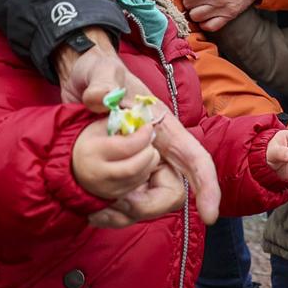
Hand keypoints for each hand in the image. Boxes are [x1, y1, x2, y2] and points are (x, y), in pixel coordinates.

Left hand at [56, 31, 221, 222]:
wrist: (78, 80)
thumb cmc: (99, 72)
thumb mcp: (100, 72)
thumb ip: (102, 83)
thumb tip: (99, 98)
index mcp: (161, 127)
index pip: (194, 158)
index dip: (206, 185)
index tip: (209, 215)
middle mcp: (155, 149)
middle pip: (172, 191)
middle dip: (149, 204)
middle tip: (118, 203)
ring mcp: (137, 163)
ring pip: (147, 201)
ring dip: (127, 210)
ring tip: (97, 208)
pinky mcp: (118, 173)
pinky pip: (126, 203)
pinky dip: (112, 212)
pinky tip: (92, 211)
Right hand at [70, 117, 163, 200]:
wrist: (74, 167)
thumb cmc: (91, 141)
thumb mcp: (99, 125)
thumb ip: (120, 120)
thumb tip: (142, 119)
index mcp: (92, 151)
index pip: (125, 147)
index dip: (142, 136)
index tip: (149, 127)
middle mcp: (98, 174)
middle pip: (134, 167)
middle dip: (148, 152)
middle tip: (150, 141)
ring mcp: (106, 188)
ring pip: (139, 177)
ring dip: (149, 162)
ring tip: (147, 150)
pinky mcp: (114, 196)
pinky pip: (137, 184)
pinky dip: (144, 171)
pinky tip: (142, 161)